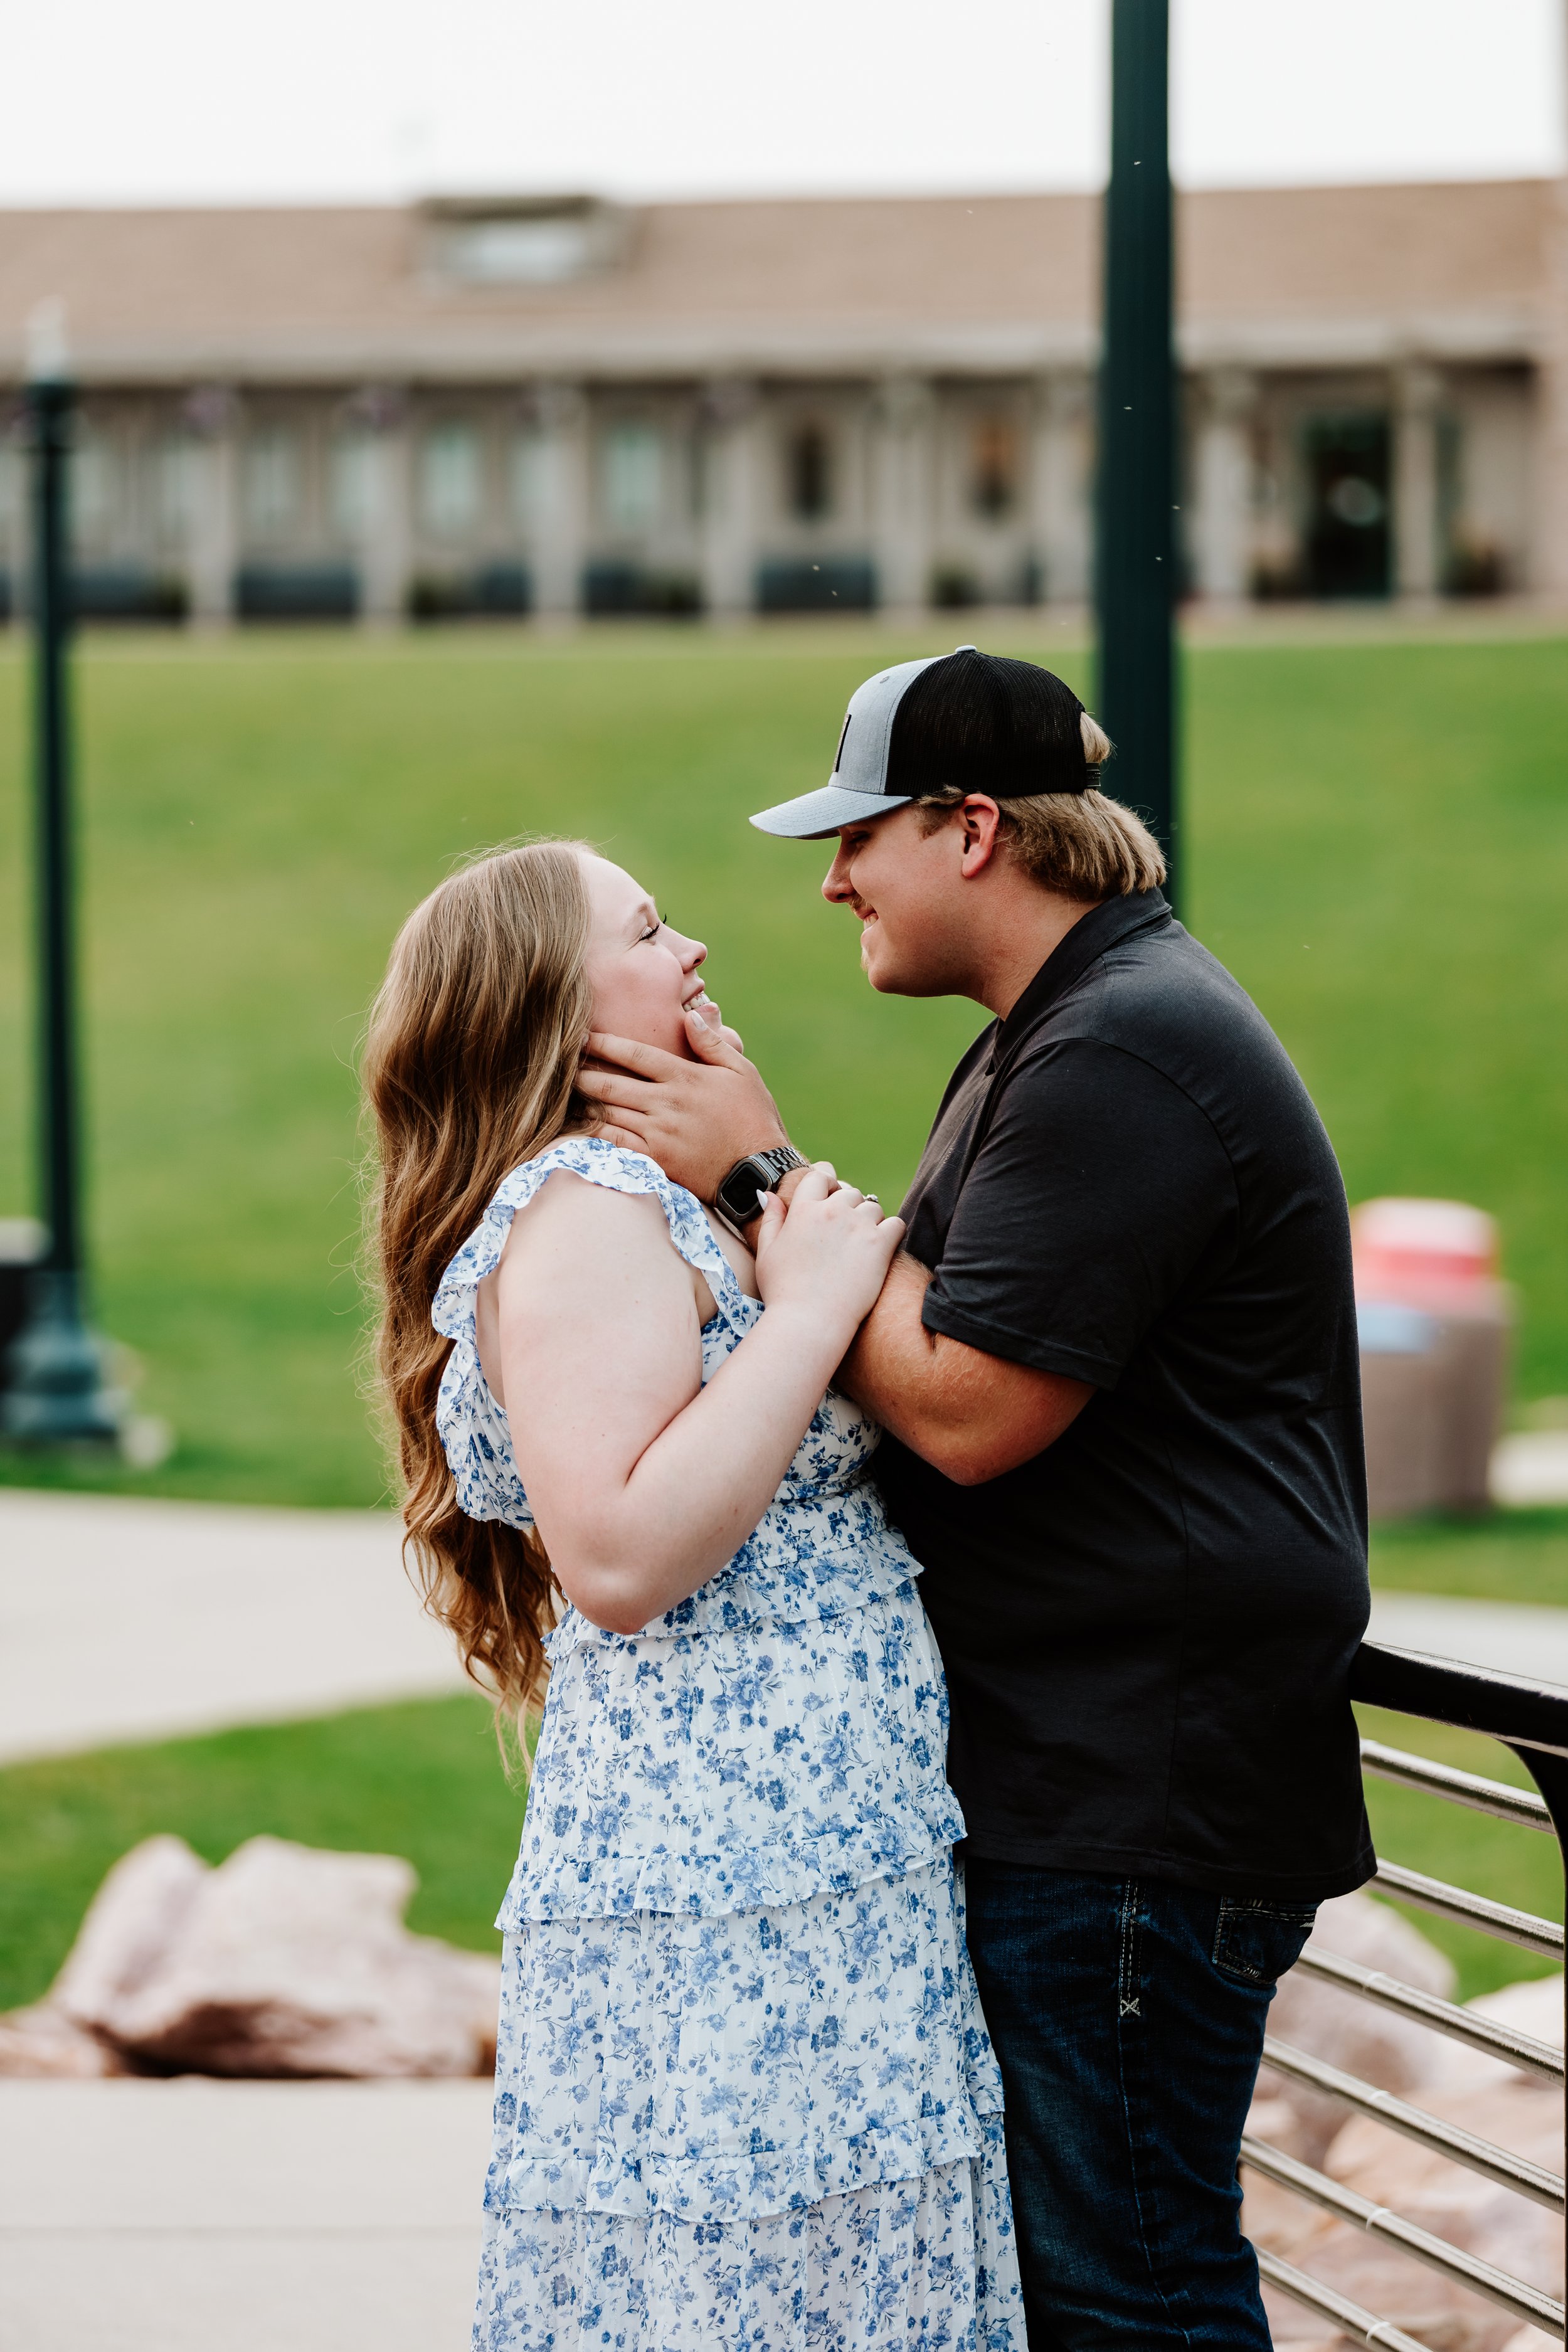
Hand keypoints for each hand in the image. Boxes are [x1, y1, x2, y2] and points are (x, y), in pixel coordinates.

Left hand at [579, 1011, 790, 1200]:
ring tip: (561, 1094)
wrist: (759, 1170)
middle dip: (580, 1072)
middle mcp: (666, 1103)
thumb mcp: (742, 1072)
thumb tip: (690, 1015)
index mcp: (685, 1077)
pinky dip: (594, 1134)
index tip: (581, 1036)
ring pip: (607, 1113)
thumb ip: (712, 1043)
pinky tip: (579, 1127)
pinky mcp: (656, 1161)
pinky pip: (615, 1144)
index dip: (603, 1043)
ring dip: (582, 1103)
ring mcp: (659, 1134)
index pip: (634, 1053)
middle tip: (559, 1064)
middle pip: (610, 1083)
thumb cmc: (754, 1118)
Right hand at [752, 1163, 904, 1337]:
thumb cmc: (783, 1292)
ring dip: (869, 1220)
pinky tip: (882, 1248)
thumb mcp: (767, 1252)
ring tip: (860, 1244)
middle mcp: (832, 1211)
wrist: (809, 1321)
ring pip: (874, 1206)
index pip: (820, 1174)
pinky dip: (892, 1233)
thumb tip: (767, 1194)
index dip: (827, 1179)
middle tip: (844, 1231)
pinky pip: (896, 1224)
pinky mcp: (880, 1245)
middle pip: (849, 1192)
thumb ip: (771, 1219)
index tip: (830, 1189)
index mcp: (803, 1209)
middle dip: (848, 1205)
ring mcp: (858, 1226)